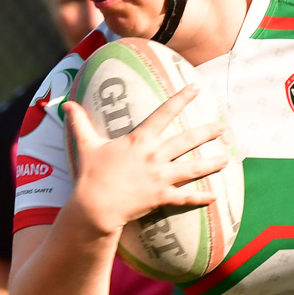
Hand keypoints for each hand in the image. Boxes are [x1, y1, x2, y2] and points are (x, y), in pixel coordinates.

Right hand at [65, 87, 226, 233]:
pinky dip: (201, 198)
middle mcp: (155, 156)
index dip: (181, 98)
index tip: (196, 88)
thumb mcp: (86, 145)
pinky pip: (186, 197)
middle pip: (188, 141)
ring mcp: (161, 177)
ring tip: (227, 159)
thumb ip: (80, 123)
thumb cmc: (91, 175)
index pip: (164, 113)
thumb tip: (66, 104)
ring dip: (212, 164)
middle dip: (208, 132)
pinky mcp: (162, 197)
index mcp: (140, 140)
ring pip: (193, 168)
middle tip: (224, 127)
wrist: (96, 206)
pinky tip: (215, 196)